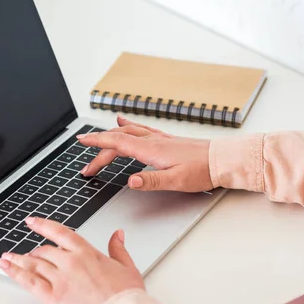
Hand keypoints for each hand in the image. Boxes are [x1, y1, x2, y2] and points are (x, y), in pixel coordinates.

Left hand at [0, 217, 143, 303]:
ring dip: (18, 259)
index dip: (42, 225)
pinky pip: (28, 282)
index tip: (32, 222)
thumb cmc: (127, 298)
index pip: (59, 232)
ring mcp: (60, 279)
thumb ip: (118, 248)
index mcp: (87, 253)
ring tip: (7, 257)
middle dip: (34, 251)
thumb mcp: (127, 267)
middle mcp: (70, 262)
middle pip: (44, 251)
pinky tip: (7, 267)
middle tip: (28, 253)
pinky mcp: (53, 297)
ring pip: (33, 264)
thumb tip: (117, 234)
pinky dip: (15, 272)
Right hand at [77, 116, 212, 191]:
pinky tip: (124, 121)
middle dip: (99, 149)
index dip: (97, 143)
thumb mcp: (176, 181)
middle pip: (118, 140)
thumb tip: (129, 181)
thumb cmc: (202, 171)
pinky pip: (140, 129)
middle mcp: (152, 141)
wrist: (222, 160)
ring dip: (109, 137)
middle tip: (87, 166)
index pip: (117, 144)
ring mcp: (159, 139)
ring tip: (96, 140)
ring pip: (127, 133)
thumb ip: (151, 181)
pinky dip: (127, 125)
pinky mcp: (166, 140)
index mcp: (151, 150)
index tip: (81, 141)